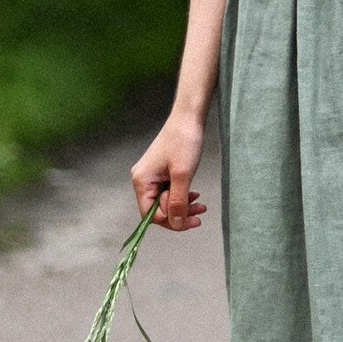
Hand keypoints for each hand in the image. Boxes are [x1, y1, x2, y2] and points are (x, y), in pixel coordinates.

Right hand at [132, 113, 208, 231]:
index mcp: (142, 181)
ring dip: (183, 206)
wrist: (188, 118)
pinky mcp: (161, 172)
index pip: (150, 214)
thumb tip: (175, 223)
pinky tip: (194, 195)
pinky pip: (169, 192)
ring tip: (200, 206)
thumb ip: (178, 202)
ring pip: (166, 202)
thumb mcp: (183, 175)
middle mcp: (143, 180)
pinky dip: (182, 196)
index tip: (190, 220)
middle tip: (199, 216)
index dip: (170, 221)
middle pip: (158, 209)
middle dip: (179, 215)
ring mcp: (152, 176)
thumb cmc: (184, 142)